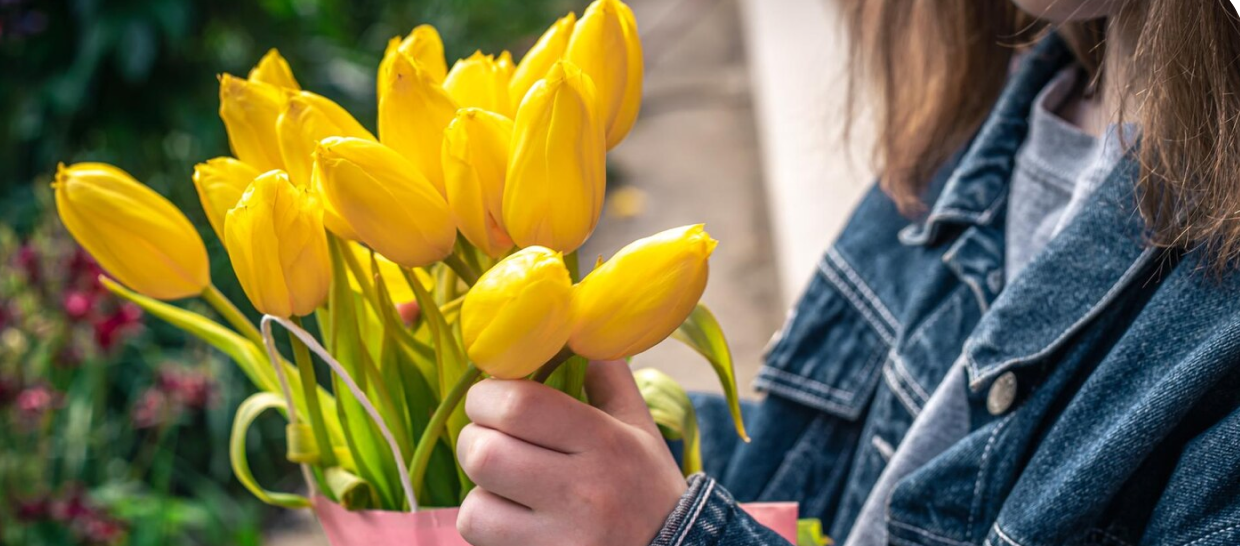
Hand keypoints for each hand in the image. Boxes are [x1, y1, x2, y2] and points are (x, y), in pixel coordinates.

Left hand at [456, 360, 687, 545]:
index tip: (490, 397)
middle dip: (474, 440)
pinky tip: (513, 520)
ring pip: (475, 506)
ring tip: (504, 487)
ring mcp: (564, 538)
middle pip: (486, 453)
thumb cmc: (647, 486)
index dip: (487, 395)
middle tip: (489, 439)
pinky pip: (483, 541)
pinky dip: (487, 526)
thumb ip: (604, 373)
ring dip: (480, 492)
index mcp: (606, 442)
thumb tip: (568, 324)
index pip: (520, 404)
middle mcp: (584, 492)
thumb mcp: (638, 426)